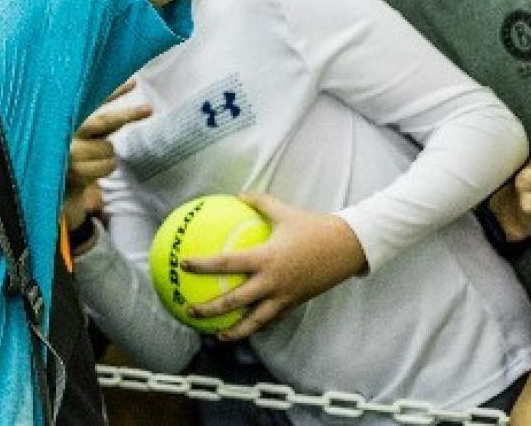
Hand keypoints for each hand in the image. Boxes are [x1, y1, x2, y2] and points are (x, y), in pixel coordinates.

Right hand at [62, 81, 149, 228]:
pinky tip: (92, 170)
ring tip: (94, 158)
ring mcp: (70, 149)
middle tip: (148, 108)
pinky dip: (105, 168)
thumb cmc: (77, 152)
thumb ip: (107, 114)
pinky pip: (105, 166)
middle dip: (127, 114)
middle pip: (104, 119)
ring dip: (109, 154)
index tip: (134, 82)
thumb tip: (131, 88)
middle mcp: (69, 130)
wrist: (54, 184)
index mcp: (72, 117)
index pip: (96, 100)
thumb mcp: (91, 131)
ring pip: (108, 147)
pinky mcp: (73, 169)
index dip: (114, 91)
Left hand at [183, 193, 367, 340]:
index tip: (184, 264)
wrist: (347, 248)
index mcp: (266, 258)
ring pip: (255, 321)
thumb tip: (237, 194)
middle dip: (210, 308)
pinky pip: (273, 319)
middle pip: (235, 301)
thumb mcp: (283, 211)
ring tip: (218, 336)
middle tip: (189, 309)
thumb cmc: (313, 227)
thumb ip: (259, 202)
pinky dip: (258, 326)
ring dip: (235, 330)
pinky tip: (246, 330)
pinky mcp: (295, 304)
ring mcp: (284, 297)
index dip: (204, 265)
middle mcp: (272, 282)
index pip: (227, 262)